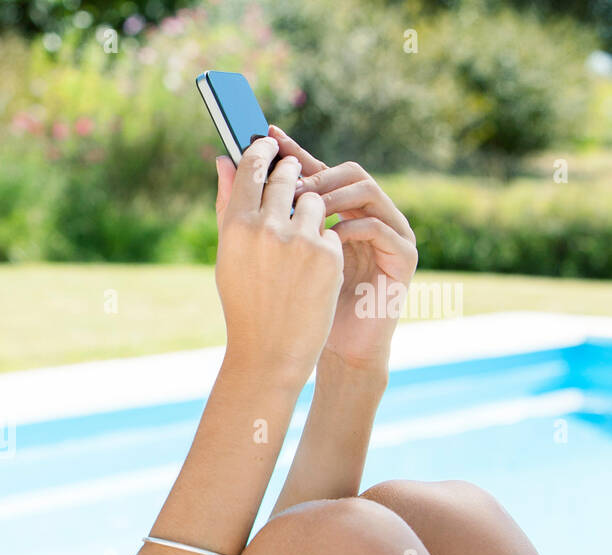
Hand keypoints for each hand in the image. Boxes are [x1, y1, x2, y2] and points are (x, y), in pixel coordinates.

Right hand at [213, 135, 343, 386]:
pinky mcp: (328, 255)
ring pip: (314, 200)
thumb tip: (225, 161)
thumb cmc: (244, 301)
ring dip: (310, 211)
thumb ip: (229, 205)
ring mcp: (300, 240)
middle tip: (292, 178)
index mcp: (236, 226)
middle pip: (287, 176)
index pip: (252, 166)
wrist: (270, 350)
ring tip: (299, 242)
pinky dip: (324, 243)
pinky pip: (329, 230)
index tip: (269, 145)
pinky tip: (311, 270)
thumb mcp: (228, 255)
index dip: (262, 150)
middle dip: (292, 174)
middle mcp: (267, 228)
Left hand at [268, 125, 417, 376]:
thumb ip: (244, 210)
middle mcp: (363, 215)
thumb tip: (220, 160)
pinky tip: (329, 237)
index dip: (292, 151)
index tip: (265, 135)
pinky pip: (384, 228)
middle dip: (314, 175)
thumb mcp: (265, 253)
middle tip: (287, 183)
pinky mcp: (403, 258)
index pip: (315, 171)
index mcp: (335, 213)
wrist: (331, 351)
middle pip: (345, 171)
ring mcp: (387, 233)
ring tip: (306, 207)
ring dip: (334, 195)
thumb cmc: (300, 306)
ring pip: (367, 189)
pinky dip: (355, 227)